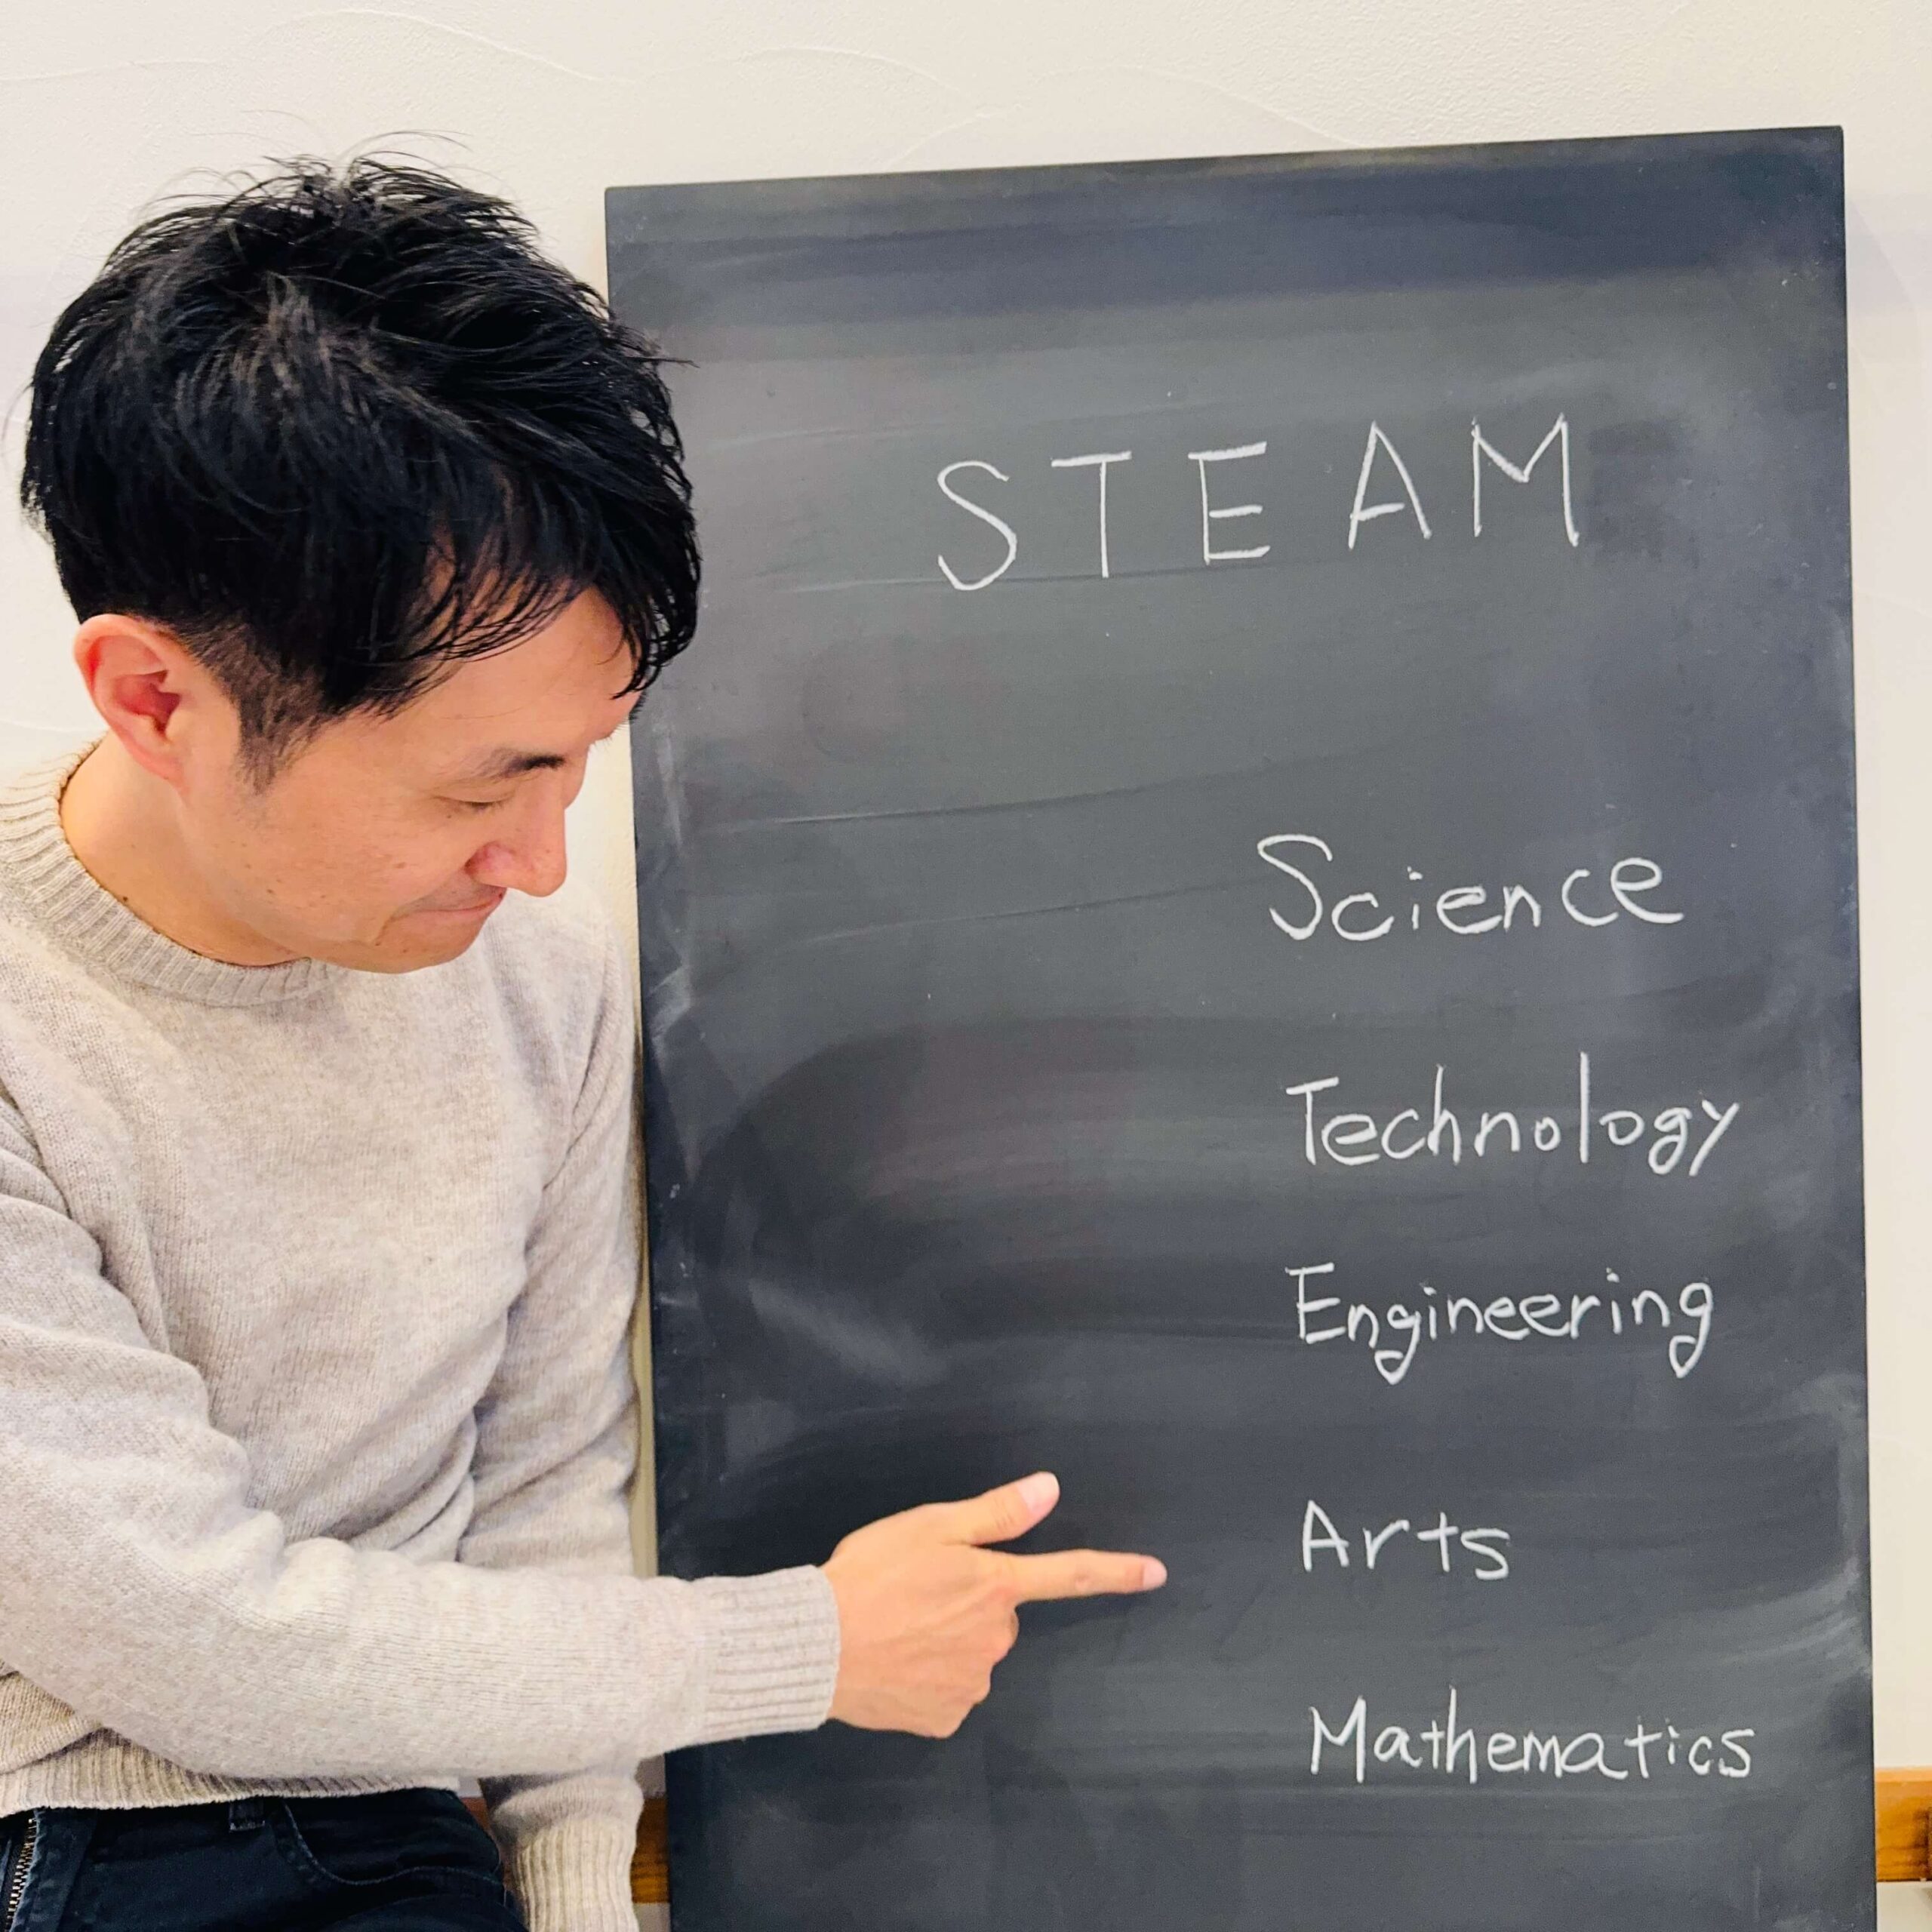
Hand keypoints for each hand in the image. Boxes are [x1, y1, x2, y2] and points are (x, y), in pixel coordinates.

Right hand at [820, 1470, 1165, 1737]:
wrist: (816, 1646)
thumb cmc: (871, 1575)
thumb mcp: (930, 1527)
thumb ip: (994, 1513)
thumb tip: (1049, 1488)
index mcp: (995, 1586)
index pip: (1068, 1575)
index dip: (1117, 1572)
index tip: (1159, 1573)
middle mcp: (995, 1639)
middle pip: (998, 1615)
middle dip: (971, 1603)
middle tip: (917, 1592)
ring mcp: (972, 1684)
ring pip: (973, 1654)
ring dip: (946, 1640)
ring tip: (895, 1626)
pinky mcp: (944, 1719)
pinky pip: (948, 1692)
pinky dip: (928, 1677)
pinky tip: (895, 1663)